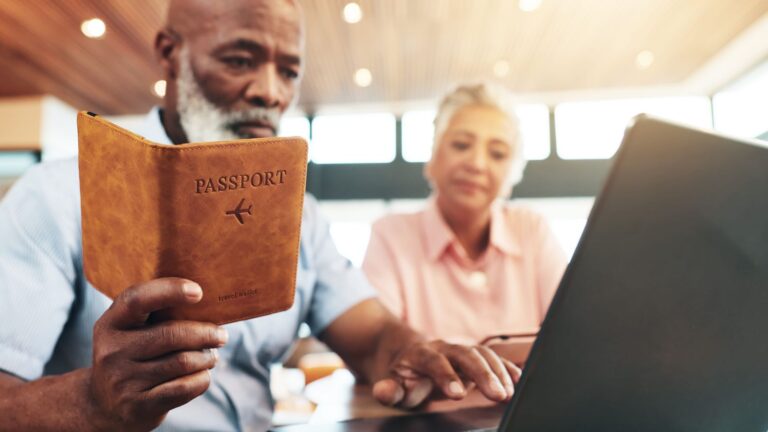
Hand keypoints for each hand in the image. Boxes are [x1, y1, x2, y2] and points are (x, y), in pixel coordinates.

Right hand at [89, 278, 227, 430]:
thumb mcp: (130, 330)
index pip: (137, 299)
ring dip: (206, 357)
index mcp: (111, 323)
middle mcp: (112, 351)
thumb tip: (207, 303)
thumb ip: (157, 313)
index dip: (170, 290)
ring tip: (211, 356)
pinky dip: (202, 379)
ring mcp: (123, 380)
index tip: (198, 292)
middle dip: (206, 333)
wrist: (104, 404)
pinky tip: (203, 374)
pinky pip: (184, 387)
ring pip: (183, 362)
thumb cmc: (132, 355)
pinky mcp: (137, 405)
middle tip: (221, 335)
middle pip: (172, 334)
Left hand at [372, 340, 521, 408]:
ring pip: (482, 354)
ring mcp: (460, 350)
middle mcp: (444, 347)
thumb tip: (383, 391)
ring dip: (497, 372)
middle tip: (497, 394)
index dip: (446, 376)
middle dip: (482, 374)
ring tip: (508, 393)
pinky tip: (517, 379)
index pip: (434, 362)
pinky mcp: (474, 357)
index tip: (457, 394)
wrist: (410, 354)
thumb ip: (389, 390)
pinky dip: (505, 367)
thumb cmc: (404, 375)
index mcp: (421, 354)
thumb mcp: (392, 384)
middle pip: (465, 354)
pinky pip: (492, 358)